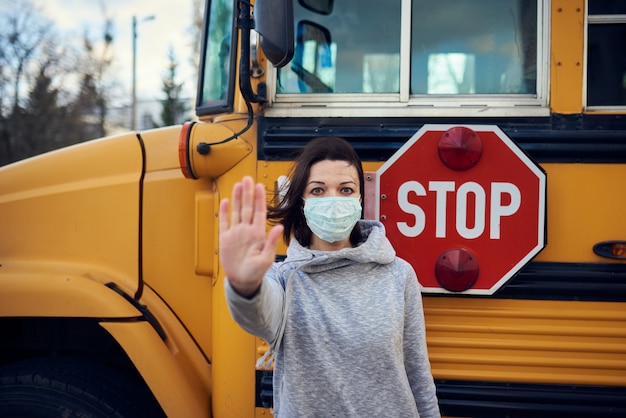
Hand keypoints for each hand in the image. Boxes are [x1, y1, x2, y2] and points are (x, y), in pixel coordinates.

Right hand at [219, 176, 283, 296]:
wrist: (243, 281)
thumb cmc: (256, 271)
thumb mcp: (267, 259)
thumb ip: (271, 242)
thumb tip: (278, 227)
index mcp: (258, 233)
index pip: (258, 212)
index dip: (259, 199)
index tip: (260, 186)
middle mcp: (247, 230)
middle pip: (247, 207)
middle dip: (248, 193)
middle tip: (248, 179)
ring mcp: (236, 233)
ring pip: (236, 211)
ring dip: (237, 198)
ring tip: (238, 185)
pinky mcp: (225, 238)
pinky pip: (224, 222)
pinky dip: (224, 212)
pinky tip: (226, 201)